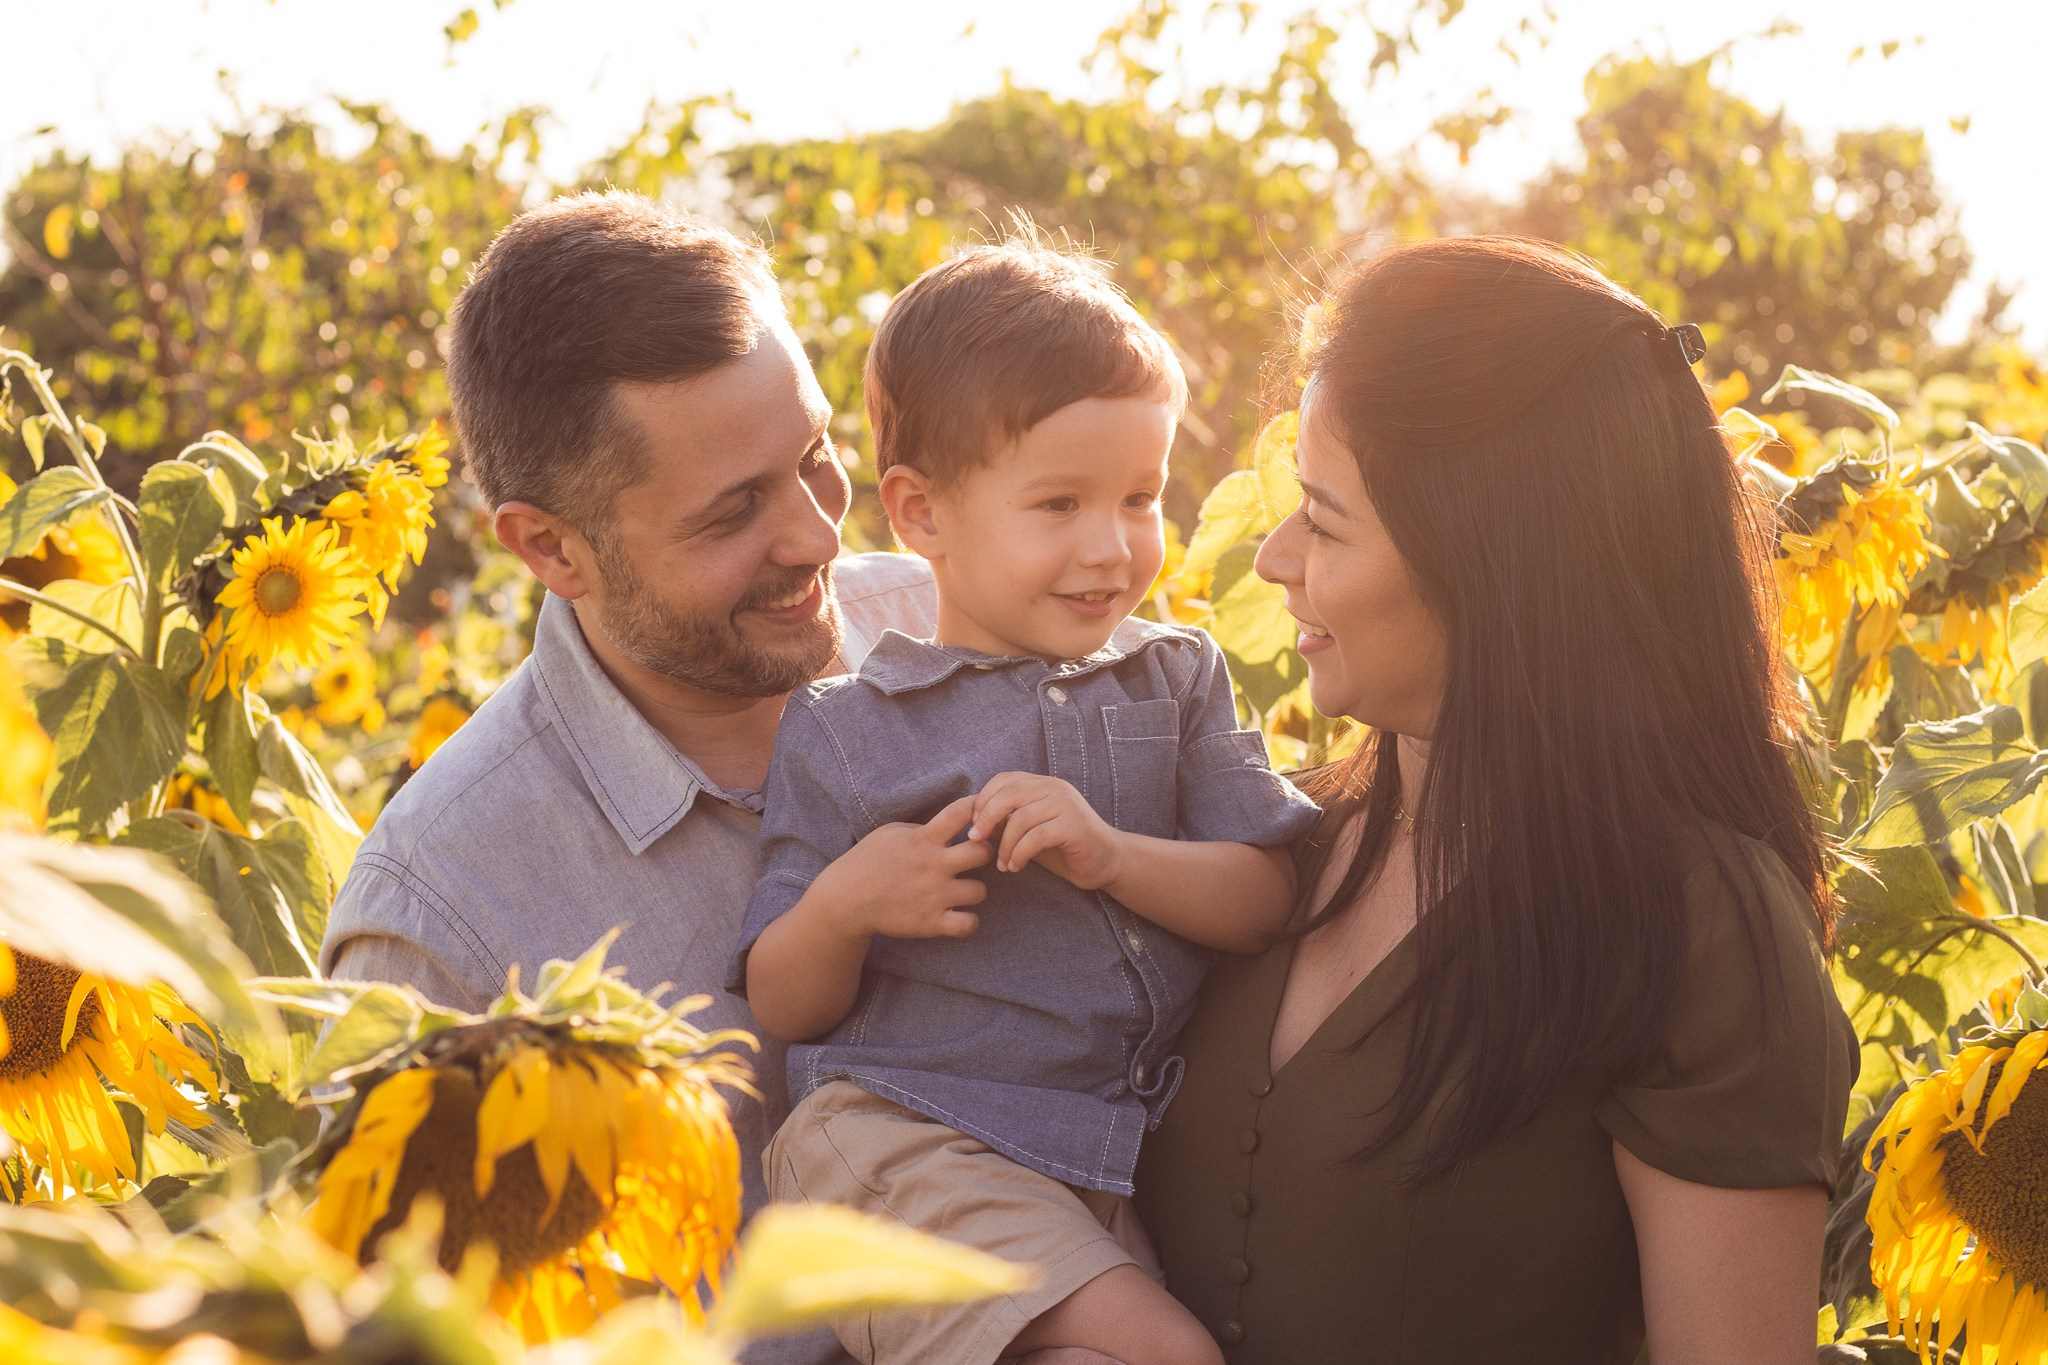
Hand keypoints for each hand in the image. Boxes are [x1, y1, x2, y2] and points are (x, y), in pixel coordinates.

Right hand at [808, 794, 991, 939]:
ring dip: (974, 891)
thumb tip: (951, 825)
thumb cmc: (868, 861)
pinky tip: (958, 916)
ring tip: (962, 891)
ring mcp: (933, 896)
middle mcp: (932, 865)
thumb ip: (922, 827)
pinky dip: (968, 922)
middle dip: (985, 853)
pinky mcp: (930, 923)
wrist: (845, 900)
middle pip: (982, 853)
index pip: (960, 813)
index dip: (977, 809)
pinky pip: (968, 924)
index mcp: (922, 839)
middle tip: (975, 860)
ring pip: (980, 891)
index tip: (979, 815)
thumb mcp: (891, 833)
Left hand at [970, 772, 1126, 889]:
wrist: (1106, 861)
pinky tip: (1016, 867)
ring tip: (1002, 864)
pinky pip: (1036, 837)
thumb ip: (1005, 822)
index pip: (1004, 779)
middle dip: (987, 817)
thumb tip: (971, 822)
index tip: (973, 824)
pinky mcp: (1074, 826)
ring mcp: (1066, 805)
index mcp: (1042, 784)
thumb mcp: (1028, 831)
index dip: (983, 799)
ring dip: (1005, 845)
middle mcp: (1054, 788)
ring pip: (1021, 818)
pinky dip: (1020, 854)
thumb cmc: (1063, 847)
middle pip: (1009, 794)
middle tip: (975, 840)